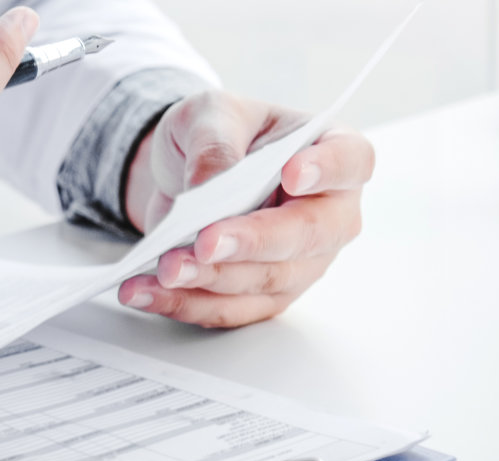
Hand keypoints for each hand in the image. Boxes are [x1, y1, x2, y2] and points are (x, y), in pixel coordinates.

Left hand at [115, 92, 373, 327]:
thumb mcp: (210, 113)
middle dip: (252, 242)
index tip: (292, 174)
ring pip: (267, 280)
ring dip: (211, 280)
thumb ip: (215, 141)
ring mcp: (303, 261)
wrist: (187, 174)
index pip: (351, 160)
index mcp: (332, 150)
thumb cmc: (218, 135)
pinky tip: (148, 292)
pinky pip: (232, 309)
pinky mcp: (266, 295)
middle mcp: (330, 213)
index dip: (327, 169)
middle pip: (308, 235)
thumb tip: (210, 182)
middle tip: (205, 241)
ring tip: (165, 269)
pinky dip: (186, 304)